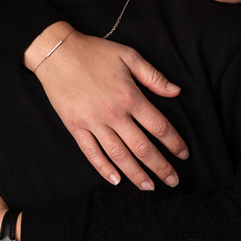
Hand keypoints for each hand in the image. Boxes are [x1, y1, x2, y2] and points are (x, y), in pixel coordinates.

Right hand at [23, 22, 188, 190]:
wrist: (57, 53)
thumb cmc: (94, 52)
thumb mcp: (129, 56)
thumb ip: (153, 76)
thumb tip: (176, 91)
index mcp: (130, 96)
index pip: (159, 126)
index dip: (174, 143)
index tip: (184, 154)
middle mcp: (114, 114)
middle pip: (142, 147)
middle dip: (161, 167)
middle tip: (173, 181)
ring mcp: (93, 123)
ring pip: (119, 155)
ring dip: (136, 174)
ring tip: (149, 187)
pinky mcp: (75, 127)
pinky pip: (91, 153)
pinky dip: (104, 168)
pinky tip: (116, 180)